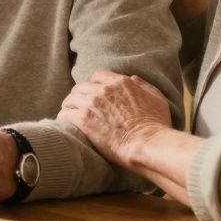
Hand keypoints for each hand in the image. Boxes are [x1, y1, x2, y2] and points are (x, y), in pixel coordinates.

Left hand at [58, 70, 172, 170]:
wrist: (148, 144)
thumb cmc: (157, 125)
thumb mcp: (157, 99)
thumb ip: (144, 86)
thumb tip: (133, 77)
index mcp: (121, 82)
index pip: (98, 75)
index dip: (93, 84)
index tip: (92, 93)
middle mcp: (104, 89)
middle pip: (81, 86)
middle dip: (79, 95)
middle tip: (78, 106)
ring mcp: (92, 103)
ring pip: (70, 99)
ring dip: (69, 106)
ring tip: (69, 114)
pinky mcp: (83, 119)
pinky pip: (65, 114)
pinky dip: (64, 118)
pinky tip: (65, 124)